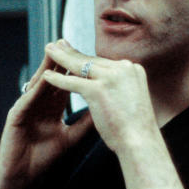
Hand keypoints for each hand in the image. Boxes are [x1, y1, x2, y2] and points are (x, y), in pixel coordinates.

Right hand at [0, 48, 93, 188]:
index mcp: (50, 107)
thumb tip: (105, 109)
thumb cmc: (43, 157)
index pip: (64, 83)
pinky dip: (35, 89)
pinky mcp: (15, 116)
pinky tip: (43, 79)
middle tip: (67, 41)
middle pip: (51, 78)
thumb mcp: (71, 137)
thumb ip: (85, 122)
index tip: (87, 56)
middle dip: (59, 61)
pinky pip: (27, 99)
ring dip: (45, 68)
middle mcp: (37, 104)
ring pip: (37, 84)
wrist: (23, 176)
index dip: (74, 70)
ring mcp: (25, 108)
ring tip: (53, 52)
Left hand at [42, 40, 158, 153]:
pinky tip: (46, 76)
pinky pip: (73, 81)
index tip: (74, 52)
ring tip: (48, 51)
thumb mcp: (132, 101)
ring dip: (61, 58)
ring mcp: (111, 77)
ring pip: (80, 65)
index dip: (86, 58)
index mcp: (133, 70)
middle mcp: (124, 69)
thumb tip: (108, 91)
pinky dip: (58, 79)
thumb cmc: (137, 131)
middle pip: (92, 59)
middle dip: (72, 52)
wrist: (142, 144)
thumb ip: (121, 90)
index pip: (104, 62)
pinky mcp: (98, 89)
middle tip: (57, 44)